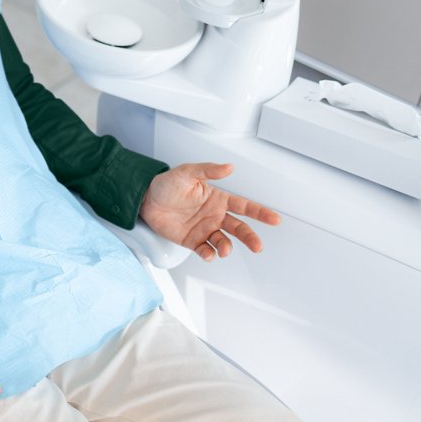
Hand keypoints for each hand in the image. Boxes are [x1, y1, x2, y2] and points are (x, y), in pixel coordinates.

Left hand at [139, 162, 280, 261]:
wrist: (145, 200)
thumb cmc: (167, 184)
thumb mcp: (187, 172)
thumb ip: (208, 170)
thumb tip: (229, 167)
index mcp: (218, 199)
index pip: (244, 206)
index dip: (260, 212)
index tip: (275, 219)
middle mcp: (215, 216)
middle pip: (239, 228)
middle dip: (250, 237)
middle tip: (257, 246)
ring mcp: (205, 230)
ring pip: (224, 242)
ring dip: (227, 247)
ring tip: (225, 249)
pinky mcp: (193, 241)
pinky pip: (205, 250)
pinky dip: (209, 254)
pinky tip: (209, 253)